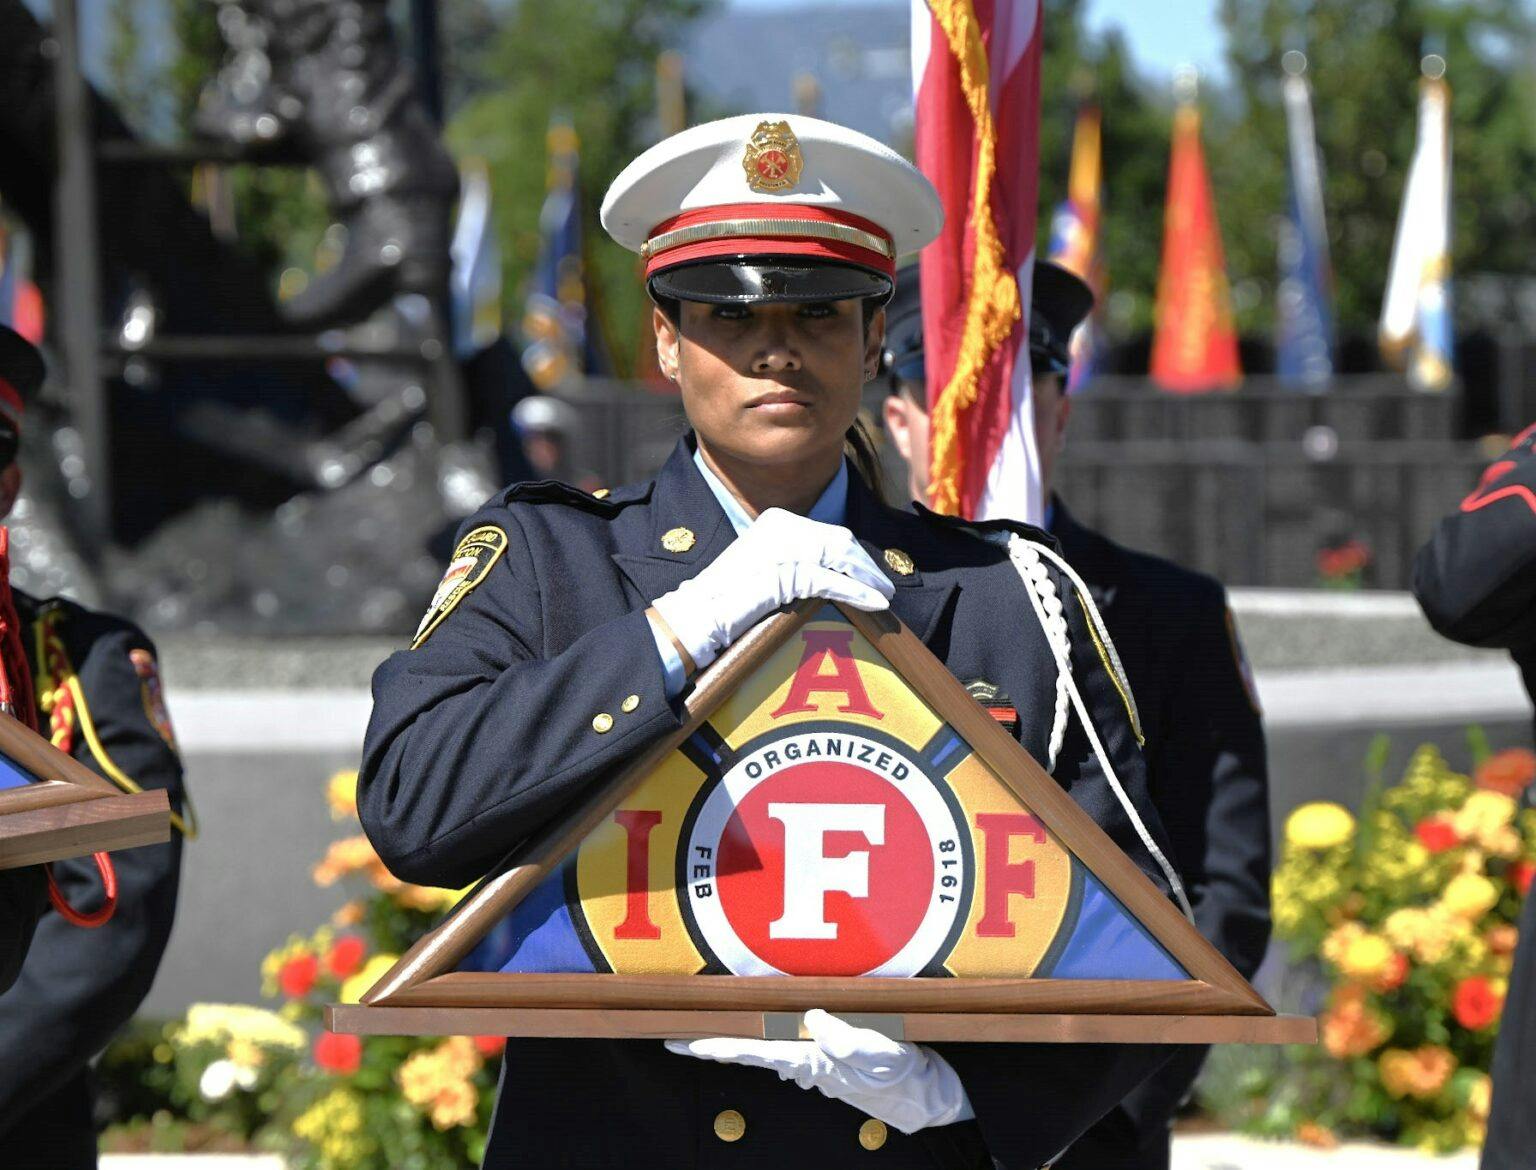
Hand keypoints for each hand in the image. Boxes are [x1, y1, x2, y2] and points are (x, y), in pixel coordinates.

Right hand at [651, 509, 893, 670]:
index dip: (854, 554)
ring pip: (842, 558)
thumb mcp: (764, 566)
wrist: (697, 614)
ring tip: (885, 596)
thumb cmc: (727, 598)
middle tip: (885, 586)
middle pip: (840, 541)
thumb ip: (794, 560)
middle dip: (866, 565)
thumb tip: (832, 571)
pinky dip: (859, 593)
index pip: (828, 533)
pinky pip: (833, 582)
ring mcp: (784, 548)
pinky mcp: (786, 573)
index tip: (870, 572)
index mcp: (777, 521)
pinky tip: (875, 604)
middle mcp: (783, 527)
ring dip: (868, 578)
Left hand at [665, 1009, 972, 1133]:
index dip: (716, 1046)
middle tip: (674, 1040)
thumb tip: (811, 1018)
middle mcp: (807, 1064)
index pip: (752, 1050)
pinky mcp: (831, 1061)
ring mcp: (817, 1066)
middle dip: (713, 1046)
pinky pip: (790, 1048)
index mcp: (811, 1061)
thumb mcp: (881, 1053)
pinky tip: (760, 1038)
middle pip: (749, 1052)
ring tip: (705, 1038)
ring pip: (767, 1051)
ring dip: (737, 1045)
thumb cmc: (907, 1075)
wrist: (930, 1099)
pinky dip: (768, 1043)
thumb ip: (845, 1037)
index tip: (682, 1043)